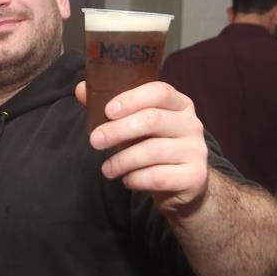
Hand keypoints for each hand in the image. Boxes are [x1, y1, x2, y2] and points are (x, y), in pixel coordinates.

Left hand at [76, 80, 208, 215]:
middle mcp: (192, 124)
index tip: (108, 111)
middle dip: (118, 130)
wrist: (183, 185)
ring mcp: (196, 150)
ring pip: (153, 151)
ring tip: (107, 169)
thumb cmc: (152, 147)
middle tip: (95, 141)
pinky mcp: (195, 176)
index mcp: (179, 104)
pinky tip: (128, 180)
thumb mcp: (133, 126)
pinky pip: (158, 177)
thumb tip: (80, 89)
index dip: (132, 99)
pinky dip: (136, 179)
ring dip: (122, 160)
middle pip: (153, 119)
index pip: (160, 92)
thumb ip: (110, 109)